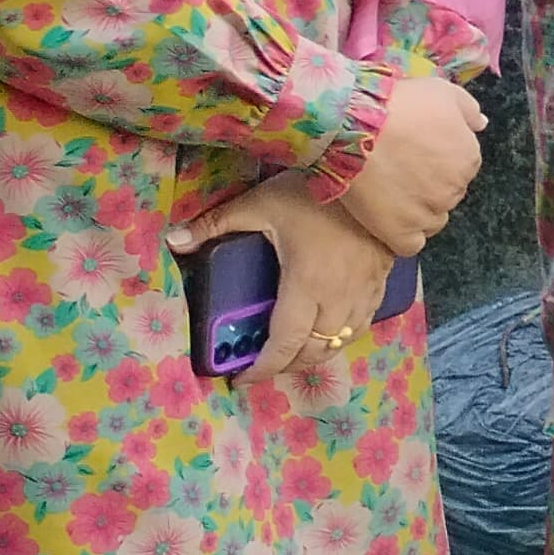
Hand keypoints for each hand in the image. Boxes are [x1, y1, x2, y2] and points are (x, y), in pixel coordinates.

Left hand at [173, 178, 389, 383]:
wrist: (371, 176)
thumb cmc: (313, 193)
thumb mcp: (259, 204)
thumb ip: (214, 225)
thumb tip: (173, 241)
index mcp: (305, 285)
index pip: (284, 343)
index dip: (263, 368)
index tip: (242, 378)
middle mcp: (337, 298)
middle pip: (315, 351)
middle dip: (287, 365)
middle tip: (264, 364)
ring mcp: (363, 292)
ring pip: (341, 341)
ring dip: (316, 353)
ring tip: (294, 351)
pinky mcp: (380, 282)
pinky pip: (362, 323)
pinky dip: (342, 335)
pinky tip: (330, 328)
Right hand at [333, 72, 482, 254]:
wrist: (352, 126)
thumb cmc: (398, 104)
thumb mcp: (441, 91)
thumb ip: (468, 110)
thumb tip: (481, 124)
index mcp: (469, 158)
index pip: (462, 167)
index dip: (439, 160)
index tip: (415, 152)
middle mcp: (455, 189)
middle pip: (448, 193)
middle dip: (429, 184)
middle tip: (399, 170)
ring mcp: (428, 213)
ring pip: (432, 220)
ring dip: (418, 211)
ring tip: (390, 194)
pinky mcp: (400, 232)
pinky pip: (411, 245)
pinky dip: (402, 235)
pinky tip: (387, 220)